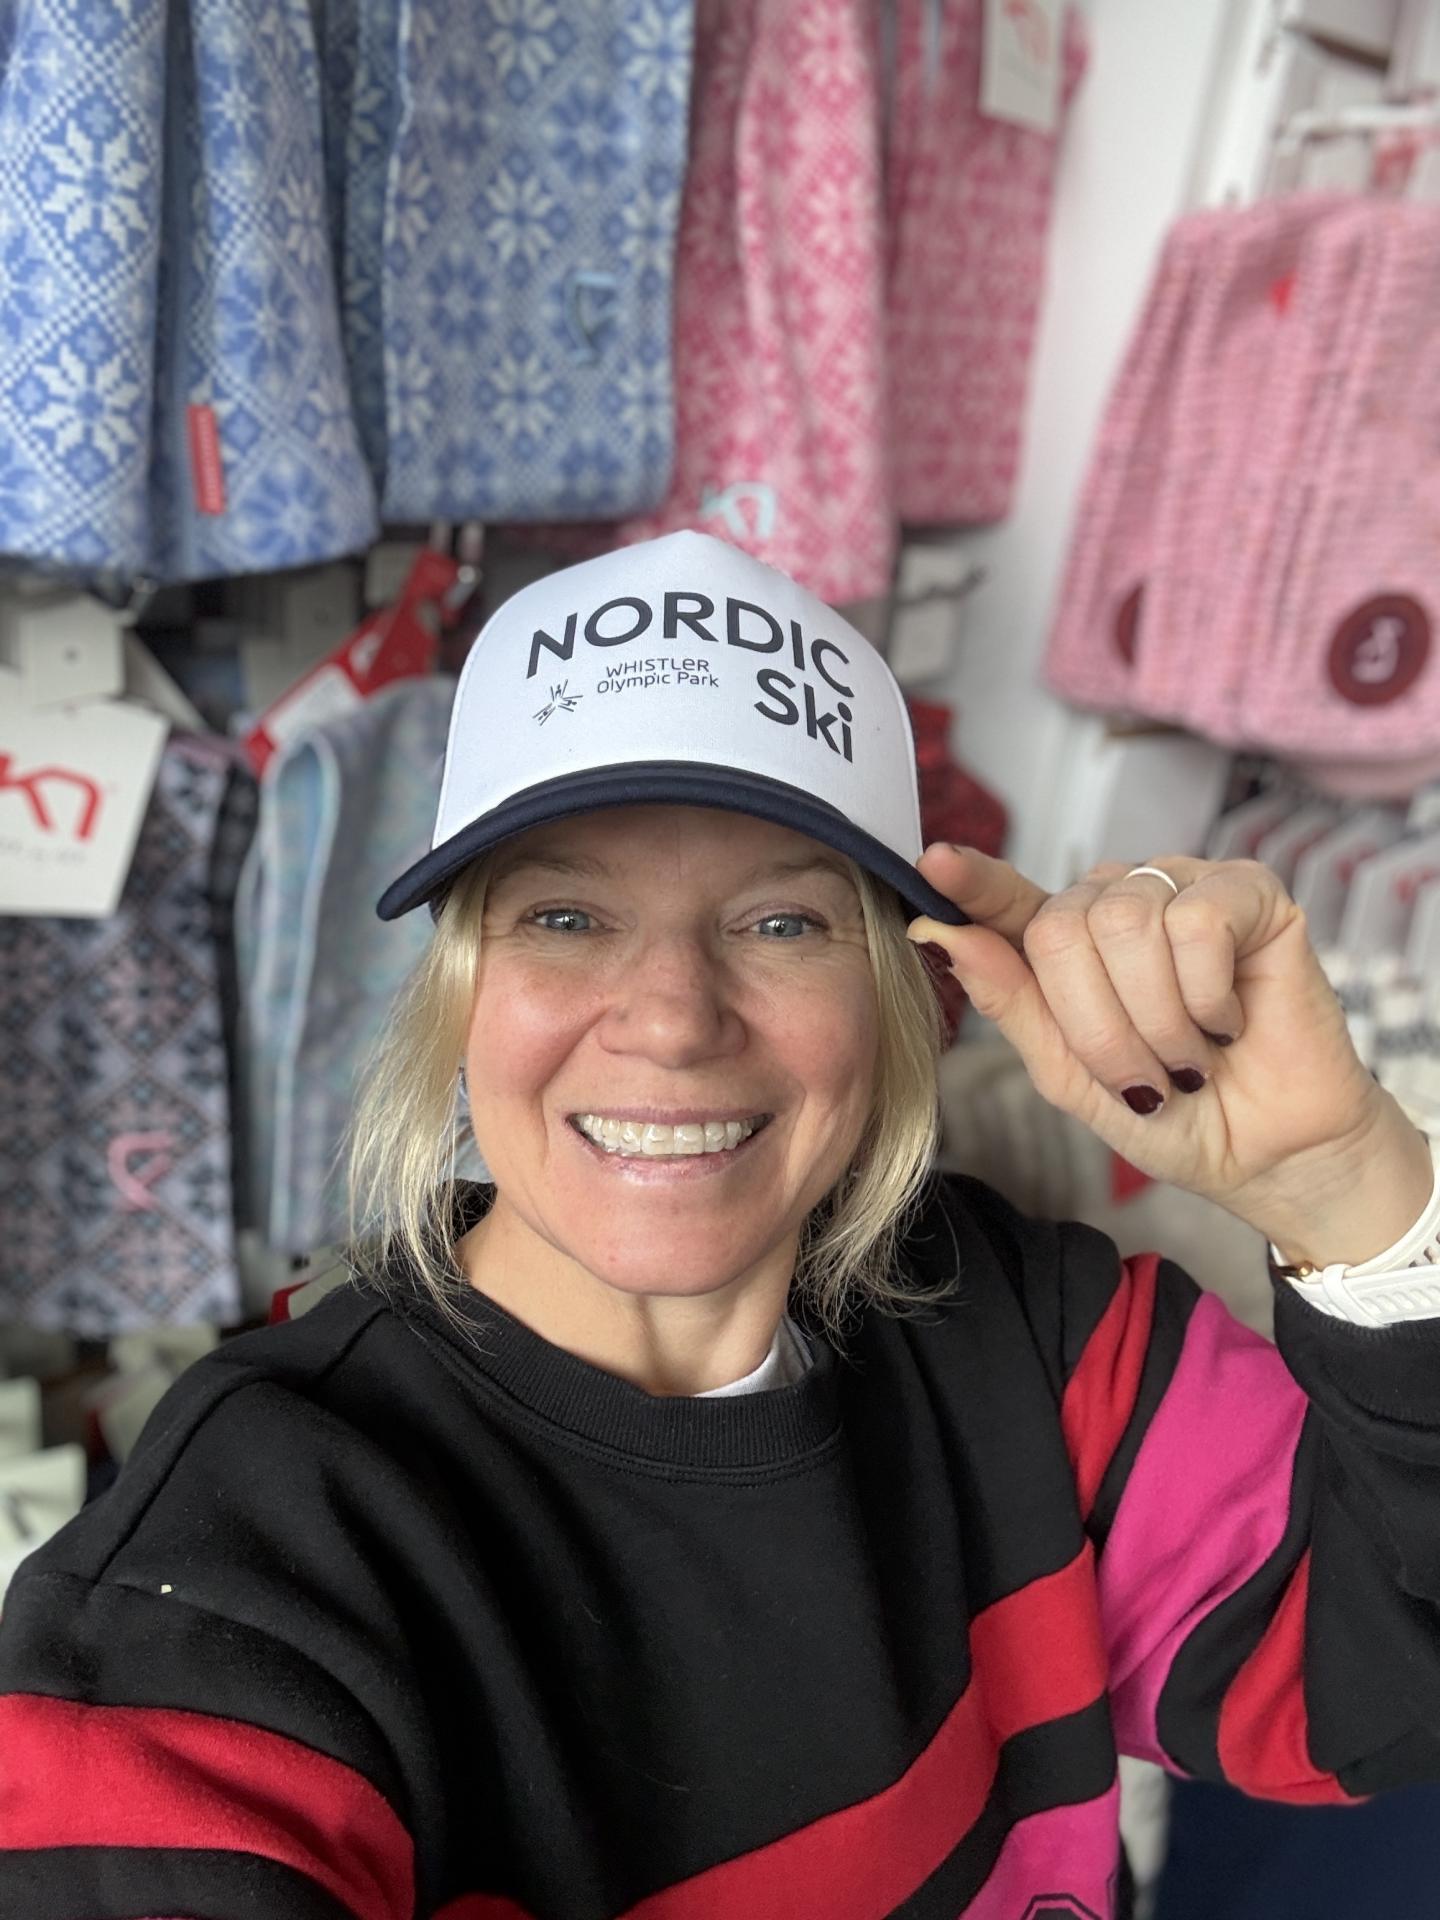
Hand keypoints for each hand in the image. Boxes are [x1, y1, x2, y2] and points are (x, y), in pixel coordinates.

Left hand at [908, 845, 1414, 1242]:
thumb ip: (1011, 1001)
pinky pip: (1197, 923)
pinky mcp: (1249, 892)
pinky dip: (1208, 996)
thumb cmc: (1172, 1115)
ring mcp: (1183, 888)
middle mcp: (1121, 903)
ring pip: (1127, 925)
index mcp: (1069, 943)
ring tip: (1192, 1055)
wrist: (1268, 1156)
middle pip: (1061, 931)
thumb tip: (939, 932)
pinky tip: (1231, 1019)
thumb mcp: (1070, 1074)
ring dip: (1158, 1021)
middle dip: (1100, 1029)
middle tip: (1146, 1075)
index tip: (931, 865)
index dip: (973, 883)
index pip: (1008, 900)